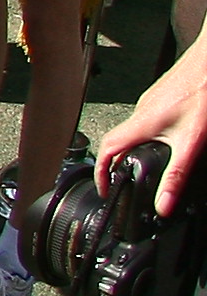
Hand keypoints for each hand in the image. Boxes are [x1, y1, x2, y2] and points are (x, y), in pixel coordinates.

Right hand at [105, 39, 206, 213]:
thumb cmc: (203, 92)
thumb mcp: (192, 143)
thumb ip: (176, 175)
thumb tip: (164, 203)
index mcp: (142, 124)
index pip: (106, 149)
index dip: (99, 171)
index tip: (104, 187)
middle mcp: (141, 110)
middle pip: (118, 139)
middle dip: (117, 162)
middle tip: (124, 180)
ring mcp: (152, 101)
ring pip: (134, 129)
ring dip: (134, 147)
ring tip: (146, 162)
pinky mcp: (163, 96)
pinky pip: (148, 119)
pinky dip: (150, 134)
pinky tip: (170, 138)